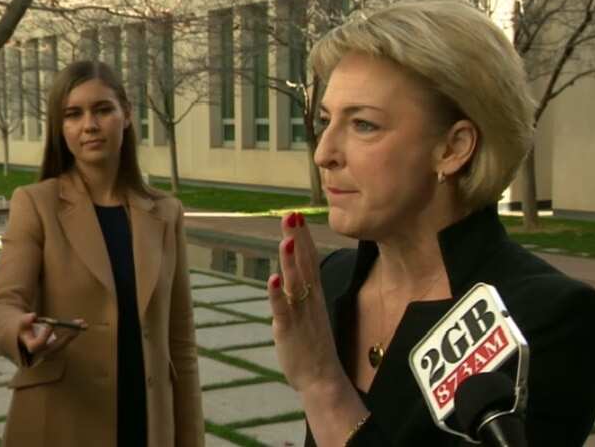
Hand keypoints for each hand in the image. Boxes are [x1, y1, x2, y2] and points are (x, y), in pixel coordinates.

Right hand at [17, 312, 86, 360]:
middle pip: (56, 347)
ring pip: (63, 344)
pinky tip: (83, 324)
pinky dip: (74, 332)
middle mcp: (41, 353)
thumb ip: (24, 320)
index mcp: (31, 348)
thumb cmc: (23, 328)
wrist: (25, 336)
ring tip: (82, 323)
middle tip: (76, 326)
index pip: (38, 345)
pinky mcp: (57, 348)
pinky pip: (66, 340)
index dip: (44, 336)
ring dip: (73, 333)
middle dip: (66, 336)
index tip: (50, 325)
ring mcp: (50, 352)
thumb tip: (33, 316)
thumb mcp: (20, 323)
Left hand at [267, 212, 344, 392]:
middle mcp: (309, 301)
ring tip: (286, 239)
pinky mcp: (289, 330)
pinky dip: (276, 294)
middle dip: (298, 239)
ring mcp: (300, 315)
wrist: (322, 380)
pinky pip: (282, 310)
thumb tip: (293, 273)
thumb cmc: (314, 346)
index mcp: (315, 295)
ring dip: (290, 261)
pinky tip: (272, 279)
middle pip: (304, 264)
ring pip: (295, 283)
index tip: (298, 215)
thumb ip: (303, 292)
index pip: (311, 260)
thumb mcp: (310, 312)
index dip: (304, 237)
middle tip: (292, 214)